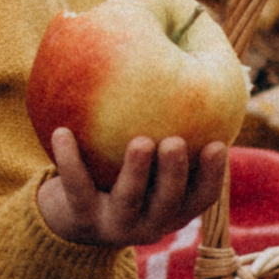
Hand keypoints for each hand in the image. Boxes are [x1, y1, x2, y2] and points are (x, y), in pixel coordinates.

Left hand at [35, 129, 227, 248]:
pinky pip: (77, 187)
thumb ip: (166, 125)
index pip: (202, 196)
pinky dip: (70, 160)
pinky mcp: (82, 219)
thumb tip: (181, 54)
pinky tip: (62, 132)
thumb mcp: (146, 157)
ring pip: (129, 199)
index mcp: (173, 208)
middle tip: (175, 142)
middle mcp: (150, 223)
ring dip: (136, 171)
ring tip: (140, 142)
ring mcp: (116, 225)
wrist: (70, 215)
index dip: (212, 174)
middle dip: (175, 172)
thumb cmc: (118, 171)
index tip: (217, 143)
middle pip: (168, 201)